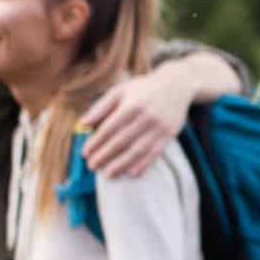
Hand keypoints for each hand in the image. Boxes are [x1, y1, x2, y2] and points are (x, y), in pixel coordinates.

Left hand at [80, 71, 195, 177]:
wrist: (176, 85)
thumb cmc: (143, 89)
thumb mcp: (120, 90)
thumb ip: (101, 107)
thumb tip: (83, 123)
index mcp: (132, 104)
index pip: (109, 128)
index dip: (96, 142)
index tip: (85, 153)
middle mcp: (146, 117)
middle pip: (121, 141)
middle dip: (105, 156)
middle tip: (92, 166)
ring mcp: (159, 127)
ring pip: (137, 151)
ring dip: (121, 165)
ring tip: (108, 174)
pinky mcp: (169, 135)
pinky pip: (154, 154)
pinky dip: (142, 165)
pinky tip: (131, 173)